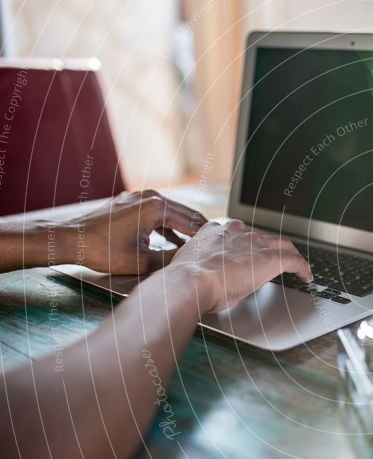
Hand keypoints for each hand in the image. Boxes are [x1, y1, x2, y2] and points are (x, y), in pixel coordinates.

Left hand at [61, 190, 206, 274]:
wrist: (69, 239)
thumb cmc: (100, 250)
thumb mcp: (141, 261)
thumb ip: (170, 259)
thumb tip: (191, 260)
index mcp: (155, 208)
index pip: (191, 221)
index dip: (206, 235)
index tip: (218, 245)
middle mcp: (149, 197)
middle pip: (184, 212)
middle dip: (199, 228)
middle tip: (216, 242)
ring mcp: (138, 197)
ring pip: (171, 211)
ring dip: (184, 226)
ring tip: (198, 241)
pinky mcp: (130, 202)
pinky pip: (157, 211)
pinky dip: (168, 225)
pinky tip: (174, 239)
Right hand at [169, 220, 311, 312]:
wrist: (191, 281)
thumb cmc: (185, 279)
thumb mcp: (191, 264)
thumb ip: (202, 263)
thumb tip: (204, 274)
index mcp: (217, 231)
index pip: (240, 233)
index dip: (249, 244)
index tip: (251, 253)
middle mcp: (238, 232)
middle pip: (264, 236)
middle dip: (272, 248)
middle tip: (278, 260)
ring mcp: (255, 243)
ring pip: (283, 245)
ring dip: (291, 256)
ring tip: (298, 268)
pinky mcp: (270, 258)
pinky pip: (294, 260)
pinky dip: (303, 267)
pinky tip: (306, 276)